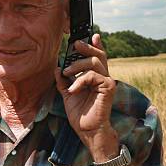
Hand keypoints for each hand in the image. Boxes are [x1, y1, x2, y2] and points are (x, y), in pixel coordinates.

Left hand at [54, 34, 118, 159]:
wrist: (87, 129)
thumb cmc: (80, 114)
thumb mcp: (67, 93)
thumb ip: (63, 80)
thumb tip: (57, 67)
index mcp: (95, 78)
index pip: (97, 58)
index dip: (95, 45)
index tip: (90, 35)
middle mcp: (103, 77)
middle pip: (98, 55)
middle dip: (86, 47)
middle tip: (75, 44)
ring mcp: (107, 82)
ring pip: (94, 62)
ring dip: (77, 65)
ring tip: (66, 73)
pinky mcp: (108, 87)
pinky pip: (93, 75)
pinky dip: (80, 80)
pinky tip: (72, 89)